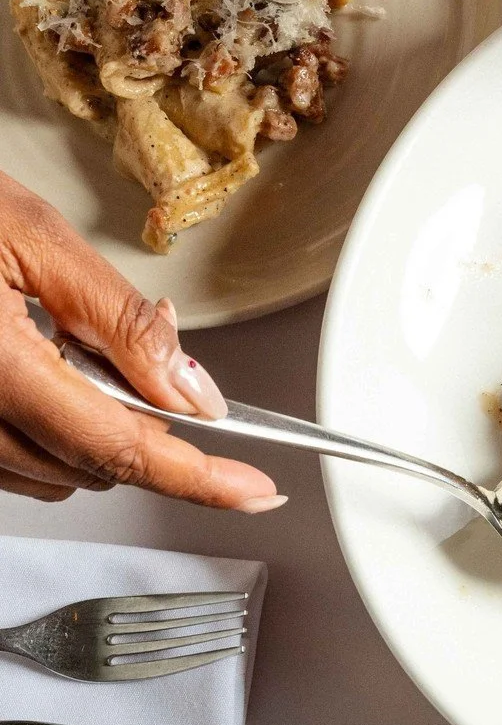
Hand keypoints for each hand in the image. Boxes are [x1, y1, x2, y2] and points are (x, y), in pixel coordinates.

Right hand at [0, 171, 282, 509]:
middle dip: (142, 431)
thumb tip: (193, 389)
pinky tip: (42, 367)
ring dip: (91, 432)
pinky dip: (45, 428)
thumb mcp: (33, 235)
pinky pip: (4, 459)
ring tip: (74, 346)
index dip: (195, 477)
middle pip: (84, 466)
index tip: (253, 489)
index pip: (114, 446)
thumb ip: (118, 319)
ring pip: (45, 472)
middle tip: (157, 367)